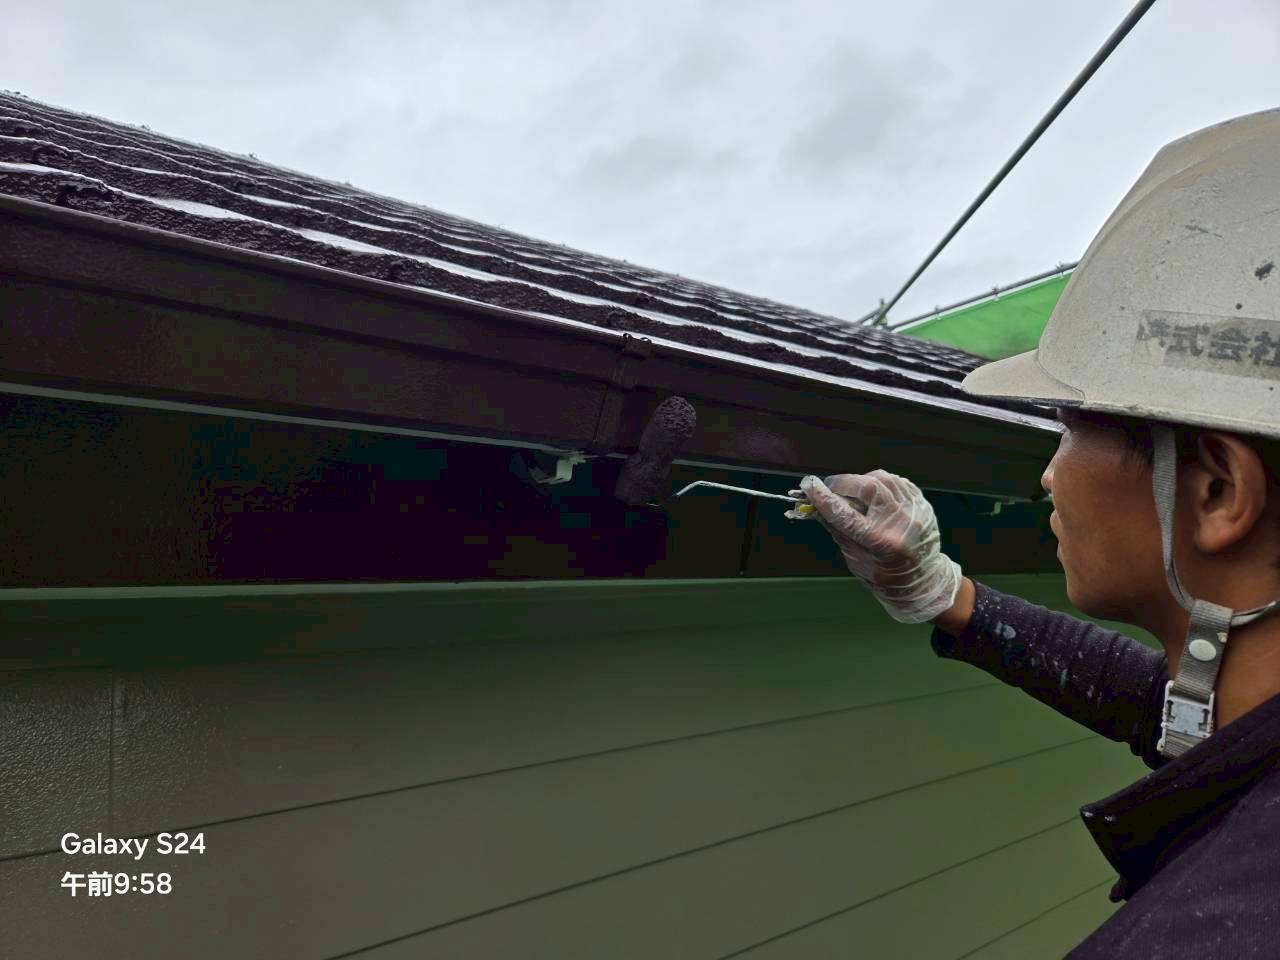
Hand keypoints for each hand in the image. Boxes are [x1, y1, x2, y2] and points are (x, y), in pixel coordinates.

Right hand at [798, 472, 961, 624]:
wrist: (923, 579)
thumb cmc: (884, 574)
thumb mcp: (855, 558)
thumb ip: (838, 530)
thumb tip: (817, 506)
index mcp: (881, 542)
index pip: (845, 514)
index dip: (823, 498)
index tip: (808, 485)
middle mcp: (900, 522)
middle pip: (867, 487)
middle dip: (843, 483)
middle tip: (829, 488)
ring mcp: (914, 509)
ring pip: (882, 478)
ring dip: (861, 481)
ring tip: (852, 492)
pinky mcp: (921, 502)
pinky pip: (896, 481)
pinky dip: (879, 483)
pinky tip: (873, 494)